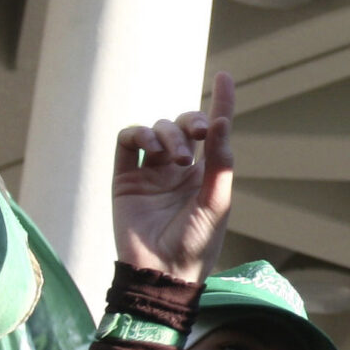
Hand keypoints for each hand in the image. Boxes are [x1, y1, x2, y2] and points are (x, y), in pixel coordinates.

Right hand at [113, 70, 235, 282]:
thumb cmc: (196, 243)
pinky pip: (128, 141)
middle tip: (198, 136)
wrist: (161, 273)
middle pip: (183, 125)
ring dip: (168, 134)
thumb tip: (221, 122)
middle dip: (191, 122)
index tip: (224, 77)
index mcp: (206, 174)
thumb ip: (220, 162)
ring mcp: (151, 171)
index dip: (220, 103)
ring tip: (177, 159)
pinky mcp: (125, 177)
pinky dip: (139, 133)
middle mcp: (178, 168)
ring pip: (157, 130)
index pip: (214, 131)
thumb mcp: (216, 202)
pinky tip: (149, 145)